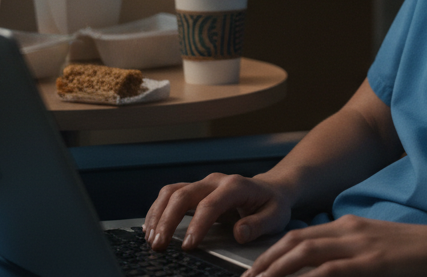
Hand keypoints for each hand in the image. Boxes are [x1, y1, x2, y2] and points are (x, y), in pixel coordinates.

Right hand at [142, 173, 293, 251]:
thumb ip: (259, 225)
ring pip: (172, 192)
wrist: (271, 189)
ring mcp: (203, 183)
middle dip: (168, 220)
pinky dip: (157, 210)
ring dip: (158, 215)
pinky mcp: (195, 189)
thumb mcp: (276, 216)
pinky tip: (151, 228)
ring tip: (152, 239)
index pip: (210, 204)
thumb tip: (240, 233)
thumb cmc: (272, 204)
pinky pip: (170, 194)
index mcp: (236, 186)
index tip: (188, 246)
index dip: (196, 225)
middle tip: (160, 245)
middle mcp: (216, 181)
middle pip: (183, 194)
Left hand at [243, 215, 426, 276]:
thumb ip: (351, 254)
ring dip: (276, 270)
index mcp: (349, 225)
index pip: (300, 235)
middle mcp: (348, 230)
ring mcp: (359, 245)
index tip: (256, 270)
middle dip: (265, 262)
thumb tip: (327, 269)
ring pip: (305, 253)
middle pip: (294, 242)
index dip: (273, 252)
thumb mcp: (377, 246)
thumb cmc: (417, 252)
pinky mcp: (370, 262)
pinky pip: (329, 271)